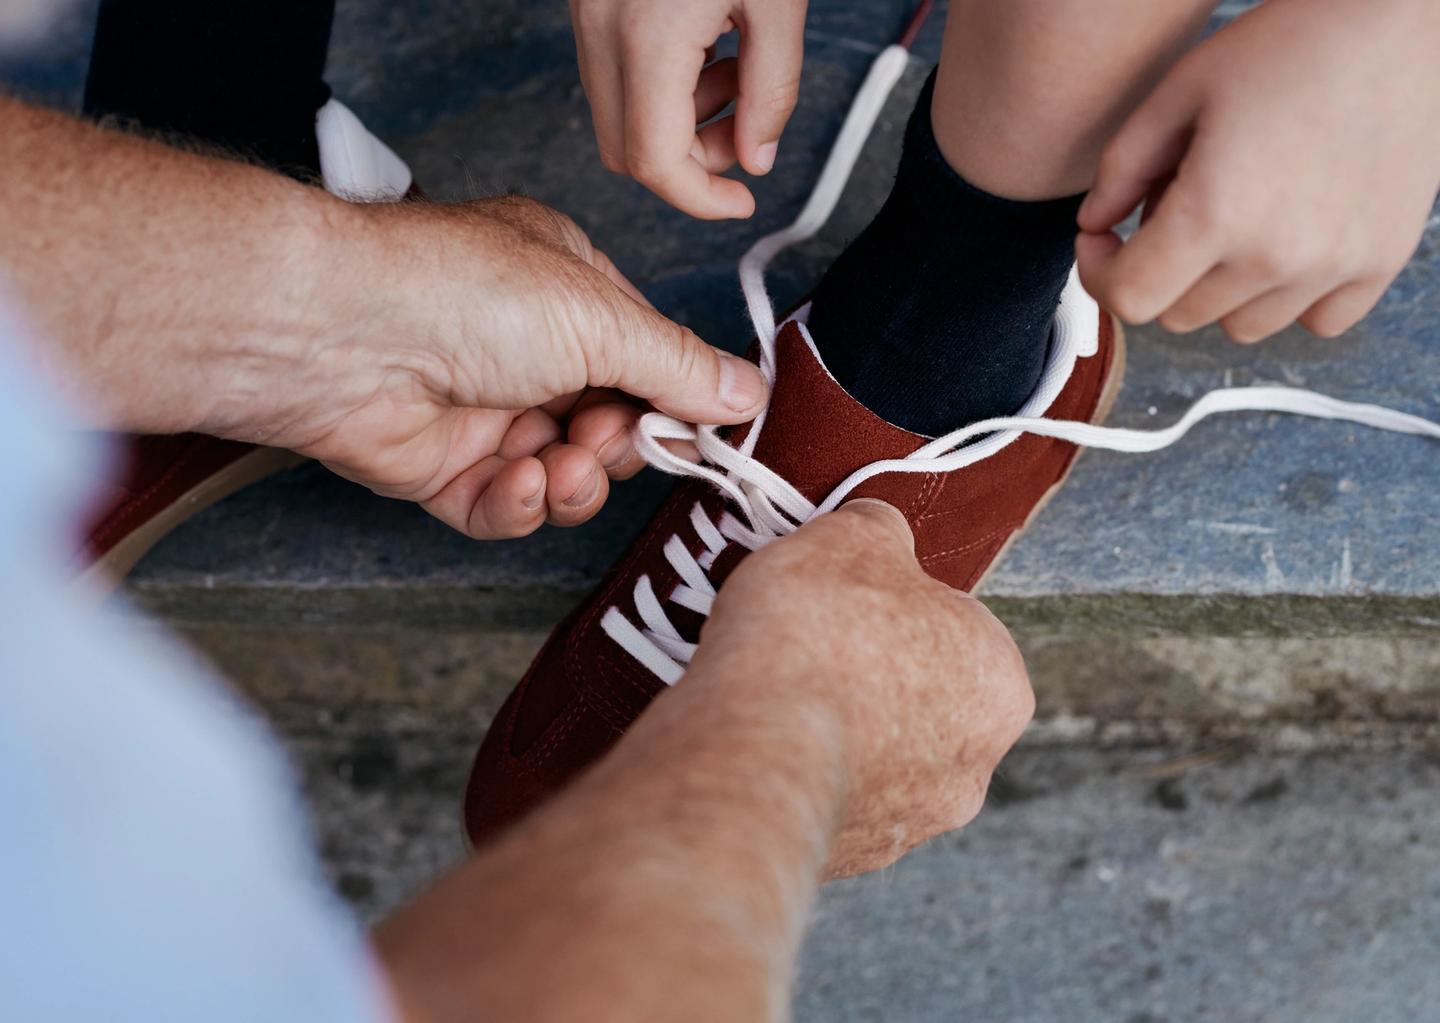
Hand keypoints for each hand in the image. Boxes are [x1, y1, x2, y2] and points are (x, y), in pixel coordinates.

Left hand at [252, 194, 767, 538]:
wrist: (339, 334)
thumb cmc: (461, 291)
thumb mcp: (599, 319)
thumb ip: (678, 367)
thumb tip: (748, 392)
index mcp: (567, 288)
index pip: (646, 356)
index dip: (675, 400)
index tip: (702, 432)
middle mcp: (525, 347)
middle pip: (610, 423)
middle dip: (618, 443)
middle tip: (608, 437)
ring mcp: (482, 408)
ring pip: (562, 473)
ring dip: (573, 480)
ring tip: (559, 464)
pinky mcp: (441, 466)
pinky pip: (503, 505)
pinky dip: (518, 503)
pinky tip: (515, 481)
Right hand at [570, 0, 807, 218]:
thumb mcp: (778, 2)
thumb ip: (771, 88)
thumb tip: (756, 159)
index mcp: (648, 36)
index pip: (655, 161)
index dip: (701, 200)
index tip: (740, 203)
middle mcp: (601, 29)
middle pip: (625, 151)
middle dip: (691, 163)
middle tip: (745, 129)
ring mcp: (587, 14)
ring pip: (616, 115)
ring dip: (676, 122)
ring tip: (734, 72)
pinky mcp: (590, 2)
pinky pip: (612, 74)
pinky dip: (657, 87)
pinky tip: (703, 47)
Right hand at [689, 500, 1033, 877]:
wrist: (753, 748)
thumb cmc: (813, 636)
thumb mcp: (850, 536)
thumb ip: (878, 530)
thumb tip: (878, 533)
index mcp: (1000, 684)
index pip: (956, 628)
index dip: (893, 605)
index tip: (847, 599)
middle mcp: (972, 766)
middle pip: (920, 698)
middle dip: (870, 673)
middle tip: (808, 645)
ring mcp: (910, 824)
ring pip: (875, 757)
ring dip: (837, 729)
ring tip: (774, 695)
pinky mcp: (849, 860)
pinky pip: (828, 799)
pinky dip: (801, 773)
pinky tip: (763, 743)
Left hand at [1077, 0, 1439, 342]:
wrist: (1395, 20)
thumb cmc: (1284, 44)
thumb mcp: (1177, 93)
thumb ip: (1120, 170)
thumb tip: (1092, 227)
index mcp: (1215, 214)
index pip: (1129, 299)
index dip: (1099, 272)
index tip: (1103, 241)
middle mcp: (1276, 256)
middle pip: (1179, 315)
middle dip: (1158, 271)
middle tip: (1175, 207)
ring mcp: (1335, 266)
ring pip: (1241, 326)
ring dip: (1220, 288)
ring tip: (1235, 217)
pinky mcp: (1381, 262)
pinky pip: (1315, 321)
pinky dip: (1290, 296)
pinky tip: (1286, 241)